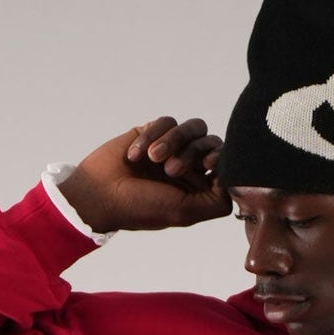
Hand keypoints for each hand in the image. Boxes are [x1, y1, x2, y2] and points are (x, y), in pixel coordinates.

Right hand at [56, 117, 228, 233]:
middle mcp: (189, 166)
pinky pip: (166, 121)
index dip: (222, 160)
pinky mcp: (152, 131)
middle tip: (170, 169)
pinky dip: (152, 136)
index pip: (225, 164)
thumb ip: (216, 202)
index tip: (209, 165)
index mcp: (199, 188)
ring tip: (153, 159)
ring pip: (192, 127)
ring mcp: (171, 147)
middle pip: (211, 142)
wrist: (98, 193)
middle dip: (193, 152)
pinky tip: (135, 155)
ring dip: (174, 140)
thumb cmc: (140, 208)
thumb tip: (234, 182)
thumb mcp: (184, 213)